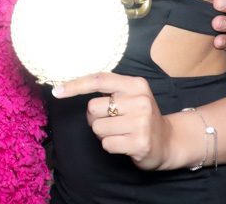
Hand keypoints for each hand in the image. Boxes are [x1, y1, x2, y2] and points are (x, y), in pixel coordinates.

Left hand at [52, 71, 172, 170]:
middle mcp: (140, 101)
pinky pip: (106, 144)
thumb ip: (109, 90)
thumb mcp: (130, 96)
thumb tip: (70, 86)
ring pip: (97, 127)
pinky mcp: (140, 143)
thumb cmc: (140, 117)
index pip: (99, 80)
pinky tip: (124, 143)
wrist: (168, 142)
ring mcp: (141, 122)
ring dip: (103, 133)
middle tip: (112, 121)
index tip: (57, 91)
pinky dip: (110, 145)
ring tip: (120, 132)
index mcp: (136, 84)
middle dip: (95, 118)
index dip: (75, 85)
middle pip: (92, 108)